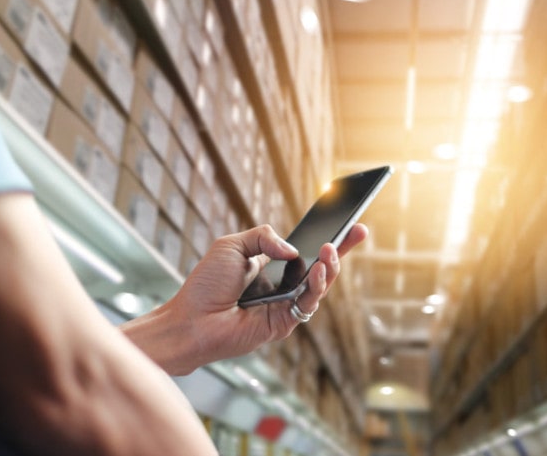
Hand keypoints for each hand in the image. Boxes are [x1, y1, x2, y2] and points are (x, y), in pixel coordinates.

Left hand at [121, 224, 366, 374]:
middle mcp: (283, 286)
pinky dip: (315, 286)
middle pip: (321, 266)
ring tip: (329, 249)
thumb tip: (293, 249)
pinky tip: (316, 270)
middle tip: (355, 231)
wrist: (191, 319)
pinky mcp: (285, 323)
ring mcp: (286, 305)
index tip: (347, 222)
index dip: (328, 238)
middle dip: (341, 249)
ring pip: (320, 285)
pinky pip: (308, 303)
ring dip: (329, 266)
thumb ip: (262, 237)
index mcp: (272, 266)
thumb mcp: (231, 246)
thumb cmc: (206, 285)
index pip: (306, 249)